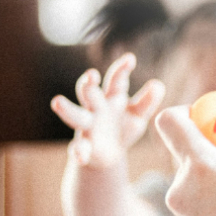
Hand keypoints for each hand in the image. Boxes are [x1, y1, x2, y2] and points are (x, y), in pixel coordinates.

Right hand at [51, 53, 165, 167]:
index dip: (121, 69)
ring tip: (57, 101)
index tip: (130, 59)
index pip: (115, 80)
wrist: (109, 155)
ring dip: (67, 109)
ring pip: (75, 115)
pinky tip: (80, 155)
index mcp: (111, 97)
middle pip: (89, 93)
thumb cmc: (123, 127)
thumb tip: (158, 84)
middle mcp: (96, 108)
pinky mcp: (84, 146)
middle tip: (90, 75)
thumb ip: (147, 101)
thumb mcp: (138, 115)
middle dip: (88, 84)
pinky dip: (78, 151)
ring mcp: (88, 126)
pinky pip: (78, 147)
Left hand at [154, 107, 215, 215]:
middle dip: (212, 146)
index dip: (188, 113)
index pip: (170, 122)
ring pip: (193, 178)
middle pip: (185, 151)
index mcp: (200, 167)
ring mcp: (182, 214)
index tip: (214, 120)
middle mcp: (181, 189)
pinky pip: (197, 202)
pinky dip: (214, 197)